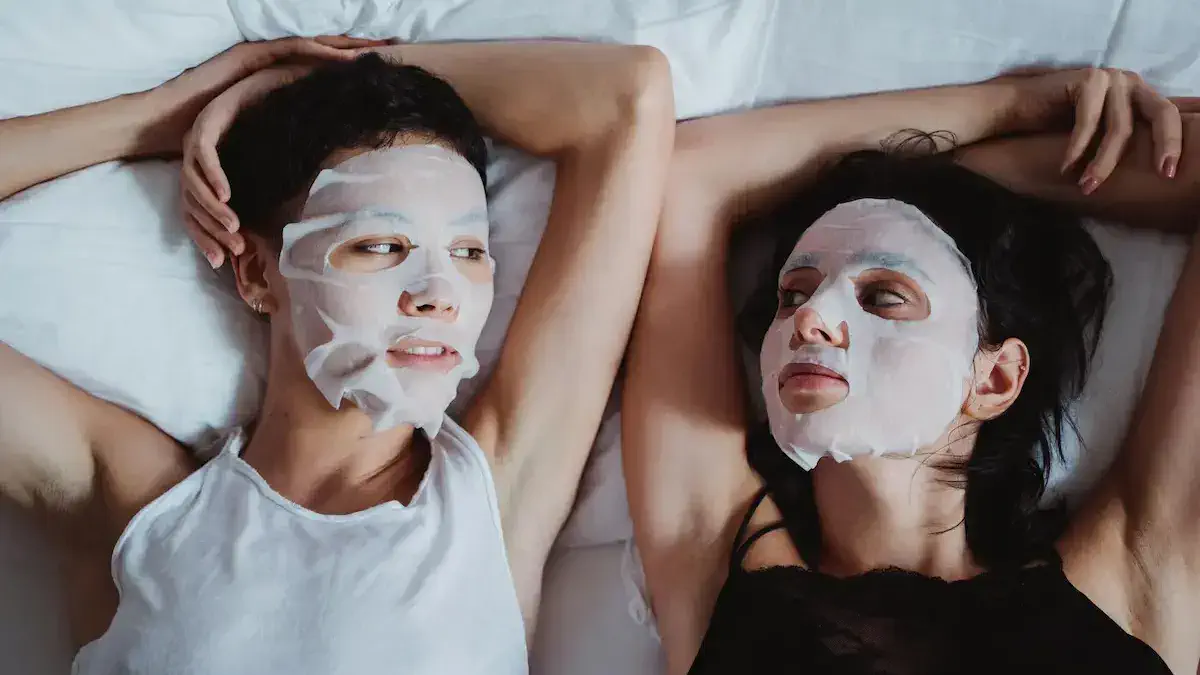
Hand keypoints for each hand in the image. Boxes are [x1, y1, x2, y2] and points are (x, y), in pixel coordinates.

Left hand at [180, 65, 316, 267]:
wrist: (276, 86)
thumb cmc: (273, 131)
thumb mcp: (265, 173)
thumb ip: (261, 197)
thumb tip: (264, 235)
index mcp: (203, 172)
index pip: (194, 214)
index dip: (204, 239)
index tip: (222, 263)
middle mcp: (193, 158)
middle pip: (190, 204)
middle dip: (210, 231)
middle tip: (235, 251)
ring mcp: (196, 139)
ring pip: (193, 184)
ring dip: (214, 209)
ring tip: (235, 228)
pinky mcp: (207, 123)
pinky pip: (205, 156)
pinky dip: (215, 176)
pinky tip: (228, 195)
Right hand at [1003, 68, 1181, 193]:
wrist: (1012, 108)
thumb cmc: (1052, 126)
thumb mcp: (1098, 134)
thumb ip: (1123, 139)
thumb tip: (1153, 171)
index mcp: (1137, 92)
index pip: (1167, 115)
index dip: (1174, 143)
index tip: (1170, 174)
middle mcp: (1128, 80)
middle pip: (1161, 113)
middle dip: (1166, 144)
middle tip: (1163, 173)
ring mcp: (1109, 77)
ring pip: (1120, 128)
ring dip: (1103, 163)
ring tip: (1087, 187)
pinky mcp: (1087, 80)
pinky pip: (1089, 123)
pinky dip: (1076, 149)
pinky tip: (1064, 167)